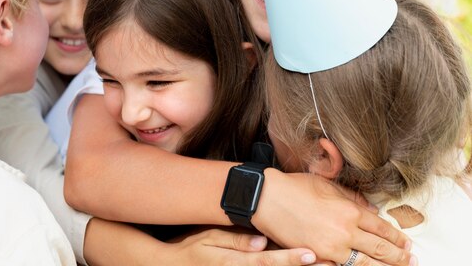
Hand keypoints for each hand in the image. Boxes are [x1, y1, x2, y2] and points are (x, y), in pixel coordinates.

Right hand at [160, 228, 316, 265]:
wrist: (172, 265)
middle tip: (330, 264)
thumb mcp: (208, 239)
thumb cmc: (190, 249)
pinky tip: (300, 265)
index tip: (311, 254)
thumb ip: (235, 240)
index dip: (291, 258)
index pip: (269, 261)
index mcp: (237, 262)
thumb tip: (261, 241)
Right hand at [254, 170, 414, 265]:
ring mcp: (331, 248)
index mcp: (349, 211)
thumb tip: (371, 210)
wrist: (266, 198)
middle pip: (381, 249)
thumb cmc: (293, 187)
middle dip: (399, 257)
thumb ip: (352, 198)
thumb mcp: (327, 185)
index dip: (397, 237)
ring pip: (366, 264)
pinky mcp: (317, 257)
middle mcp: (345, 231)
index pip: (382, 227)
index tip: (406, 243)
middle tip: (411, 260)